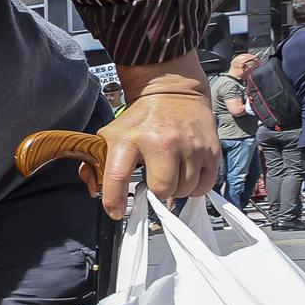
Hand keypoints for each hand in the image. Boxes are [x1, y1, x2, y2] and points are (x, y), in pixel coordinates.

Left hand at [95, 69, 219, 219]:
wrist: (172, 92)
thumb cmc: (140, 119)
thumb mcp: (112, 134)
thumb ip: (97, 162)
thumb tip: (94, 190)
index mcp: (130, 139)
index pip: (118, 177)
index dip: (115, 201)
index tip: (116, 212)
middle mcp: (161, 142)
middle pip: (161, 189)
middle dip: (156, 194)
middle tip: (154, 184)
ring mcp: (189, 145)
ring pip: (185, 189)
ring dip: (176, 190)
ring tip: (170, 176)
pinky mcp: (210, 149)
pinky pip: (205, 184)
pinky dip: (195, 187)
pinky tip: (186, 175)